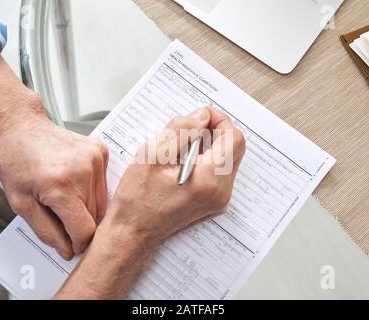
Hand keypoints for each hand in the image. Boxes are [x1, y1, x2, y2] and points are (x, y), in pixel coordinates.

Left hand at [0, 112, 107, 259]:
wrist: (21, 126)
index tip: (70, 245)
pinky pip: (104, 184)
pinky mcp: (101, 151)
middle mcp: (83, 171)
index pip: (84, 230)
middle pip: (94, 217)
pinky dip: (90, 190)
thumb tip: (67, 250)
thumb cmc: (16, 161)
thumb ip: (46, 231)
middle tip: (58, 214)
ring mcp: (95, 158)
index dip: (77, 243)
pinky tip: (73, 181)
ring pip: (101, 202)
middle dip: (78, 223)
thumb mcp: (20, 203)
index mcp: (60, 186)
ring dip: (86, 207)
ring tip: (64, 195)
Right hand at [106, 106, 245, 245]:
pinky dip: (206, 158)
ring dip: (209, 144)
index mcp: (208, 179)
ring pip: (227, 158)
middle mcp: (220, 191)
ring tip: (181, 146)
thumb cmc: (137, 199)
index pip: (233, 138)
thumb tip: (201, 116)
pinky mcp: (213, 201)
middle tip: (190, 128)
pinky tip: (183, 160)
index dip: (219, 120)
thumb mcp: (153, 155)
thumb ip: (181, 130)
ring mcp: (219, 199)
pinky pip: (219, 171)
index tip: (201, 116)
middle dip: (214, 131)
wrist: (134, 231)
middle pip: (234, 147)